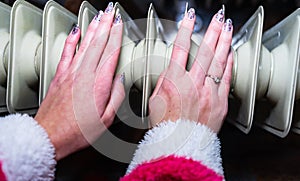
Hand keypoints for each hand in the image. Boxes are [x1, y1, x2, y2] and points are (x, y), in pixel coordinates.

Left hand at [34, 3, 124, 159]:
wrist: (50, 135)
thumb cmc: (79, 131)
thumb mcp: (106, 120)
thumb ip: (117, 96)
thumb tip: (121, 79)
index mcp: (99, 85)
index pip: (110, 53)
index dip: (116, 36)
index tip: (120, 24)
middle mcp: (84, 75)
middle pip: (98, 43)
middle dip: (106, 25)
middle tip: (111, 12)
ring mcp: (71, 73)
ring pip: (84, 44)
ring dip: (93, 28)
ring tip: (99, 16)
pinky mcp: (60, 76)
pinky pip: (66, 52)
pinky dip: (72, 39)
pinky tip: (76, 30)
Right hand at [149, 7, 232, 132]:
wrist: (179, 146)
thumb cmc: (165, 126)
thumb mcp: (155, 100)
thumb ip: (164, 81)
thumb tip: (171, 69)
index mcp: (174, 82)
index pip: (180, 48)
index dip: (185, 30)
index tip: (189, 19)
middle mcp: (193, 84)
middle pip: (204, 51)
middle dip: (212, 30)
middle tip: (217, 18)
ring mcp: (208, 93)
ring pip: (218, 61)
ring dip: (223, 42)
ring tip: (227, 29)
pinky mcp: (220, 102)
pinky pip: (226, 78)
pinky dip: (228, 63)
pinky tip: (230, 53)